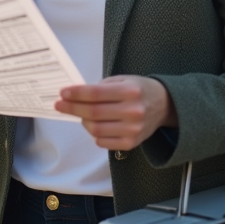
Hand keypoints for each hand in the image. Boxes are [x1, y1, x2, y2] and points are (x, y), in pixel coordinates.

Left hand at [55, 75, 177, 150]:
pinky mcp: (131, 143)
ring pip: (95, 129)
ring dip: (83, 121)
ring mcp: (133, 129)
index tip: (63, 93)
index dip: (76, 94)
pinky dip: (94, 134)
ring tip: (82, 114)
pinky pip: (102, 142)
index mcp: (130, 91)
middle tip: (60, 105)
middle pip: (93, 112)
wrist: (164, 105)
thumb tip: (74, 95)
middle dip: (72, 108)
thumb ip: (101, 87)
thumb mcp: (124, 80)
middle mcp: (133, 111)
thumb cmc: (140, 90)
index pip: (96, 93)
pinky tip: (95, 125)